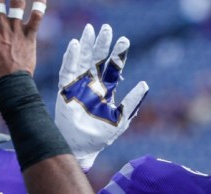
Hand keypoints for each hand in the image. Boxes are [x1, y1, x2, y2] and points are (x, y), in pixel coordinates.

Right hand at [55, 23, 148, 170]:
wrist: (80, 147)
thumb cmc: (100, 136)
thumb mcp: (121, 119)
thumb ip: (132, 102)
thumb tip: (144, 83)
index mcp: (106, 90)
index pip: (113, 68)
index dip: (118, 54)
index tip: (124, 40)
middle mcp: (92, 84)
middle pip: (97, 59)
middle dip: (102, 44)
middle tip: (107, 29)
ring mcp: (78, 85)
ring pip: (83, 60)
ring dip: (86, 45)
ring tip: (90, 29)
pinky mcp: (65, 89)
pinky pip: (67, 70)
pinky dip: (71, 57)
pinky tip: (75, 45)